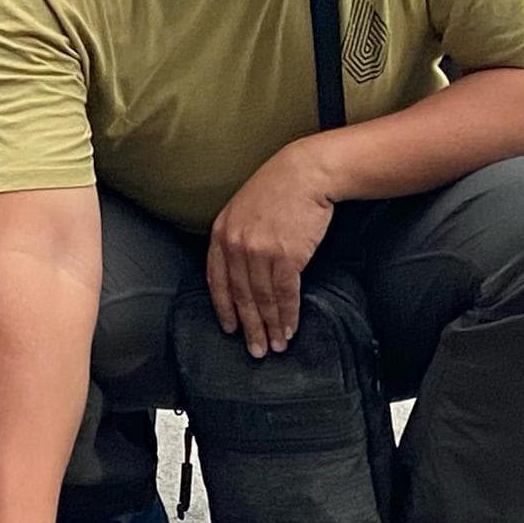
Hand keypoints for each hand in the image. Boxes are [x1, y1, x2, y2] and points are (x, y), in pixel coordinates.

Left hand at [205, 141, 337, 355]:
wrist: (307, 172)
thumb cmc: (279, 189)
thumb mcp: (244, 210)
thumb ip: (237, 238)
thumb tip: (242, 272)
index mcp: (221, 233)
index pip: (217, 280)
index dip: (224, 308)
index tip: (230, 328)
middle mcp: (235, 244)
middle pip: (240, 295)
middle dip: (249, 326)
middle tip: (255, 350)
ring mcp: (259, 251)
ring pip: (262, 299)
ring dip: (270, 327)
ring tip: (275, 346)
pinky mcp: (285, 256)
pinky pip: (284, 294)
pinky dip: (287, 315)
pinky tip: (289, 329)